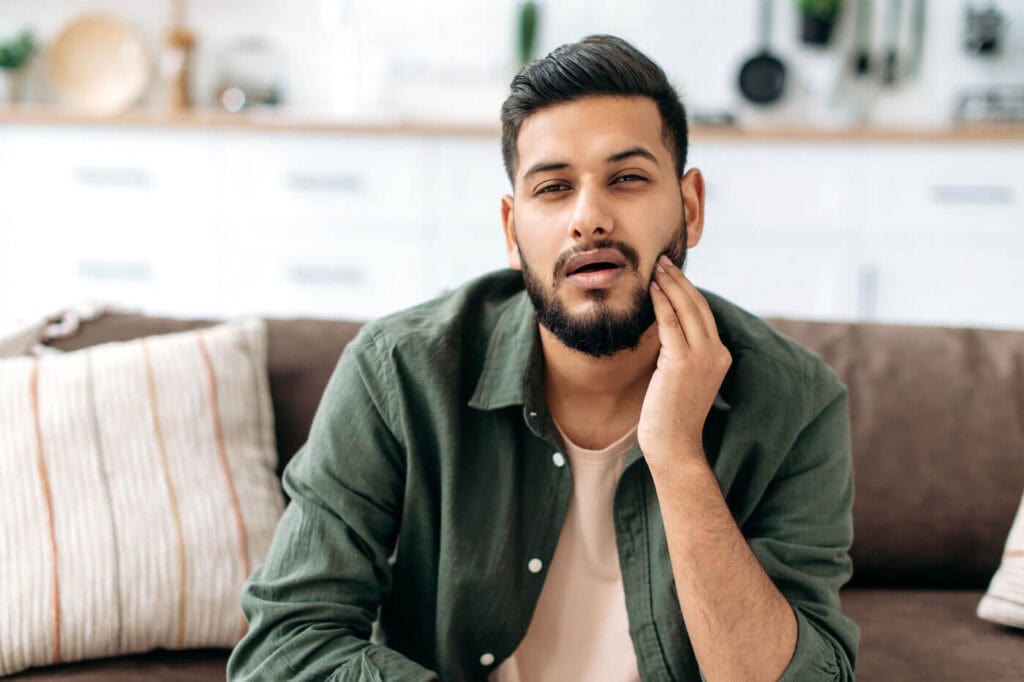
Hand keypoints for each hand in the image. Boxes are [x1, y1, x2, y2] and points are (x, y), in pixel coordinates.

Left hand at [638, 254, 731, 469]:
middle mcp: (717, 353)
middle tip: (663, 261)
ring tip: (656, 267)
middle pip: (698, 305)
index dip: (688, 290)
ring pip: (686, 308)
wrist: (674, 445)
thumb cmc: (671, 416)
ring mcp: (702, 357)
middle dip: (679, 280)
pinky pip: (671, 323)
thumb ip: (679, 353)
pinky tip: (650, 290)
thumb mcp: (681, 378)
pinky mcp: (682, 362)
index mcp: (721, 356)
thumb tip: (663, 327)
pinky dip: (661, 303)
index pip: (704, 314)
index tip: (673, 273)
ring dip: (669, 284)